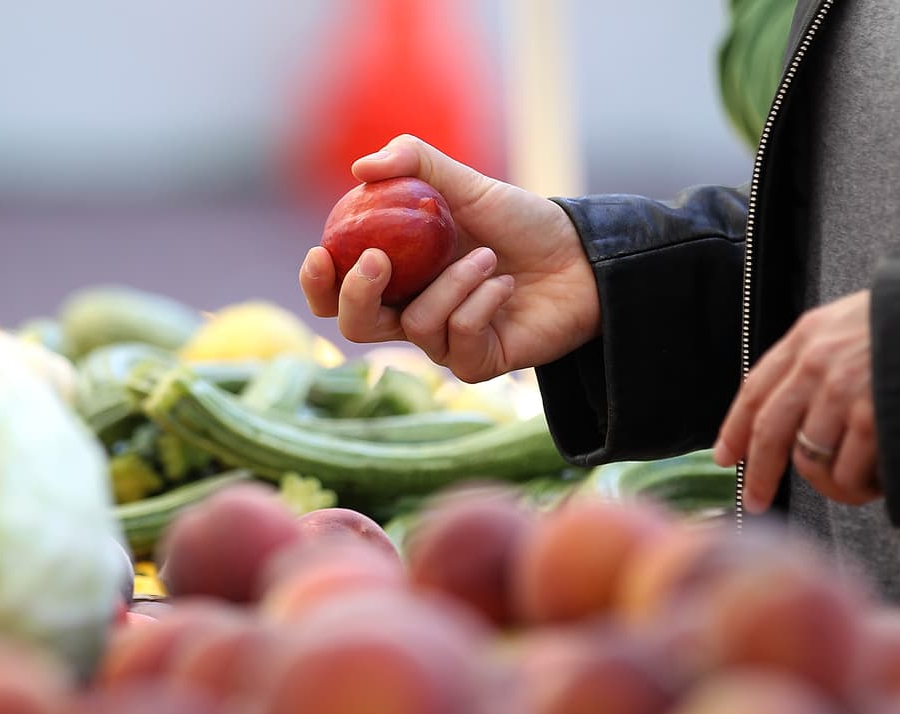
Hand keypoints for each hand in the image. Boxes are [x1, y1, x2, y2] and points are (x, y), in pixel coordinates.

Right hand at [299, 134, 600, 382]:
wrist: (581, 256)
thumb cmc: (522, 222)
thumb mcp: (467, 184)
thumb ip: (415, 164)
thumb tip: (360, 168)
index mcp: (397, 275)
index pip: (337, 291)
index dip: (318, 282)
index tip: (318, 253)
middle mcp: (412, 312)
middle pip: (355, 326)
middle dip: (357, 295)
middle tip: (377, 259)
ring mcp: (443, 342)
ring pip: (415, 325)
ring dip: (451, 284)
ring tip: (488, 257)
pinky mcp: (475, 364)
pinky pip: (456, 336)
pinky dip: (479, 302)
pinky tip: (503, 284)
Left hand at [713, 290, 881, 511]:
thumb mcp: (852, 322)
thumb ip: (818, 356)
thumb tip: (789, 410)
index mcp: (808, 337)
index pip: (755, 389)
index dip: (735, 429)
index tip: (724, 458)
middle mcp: (817, 363)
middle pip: (770, 431)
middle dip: (758, 472)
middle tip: (754, 499)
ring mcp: (844, 391)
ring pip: (810, 458)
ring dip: (827, 483)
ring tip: (851, 485)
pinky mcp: (872, 416)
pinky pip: (847, 470)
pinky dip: (857, 486)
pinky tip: (872, 485)